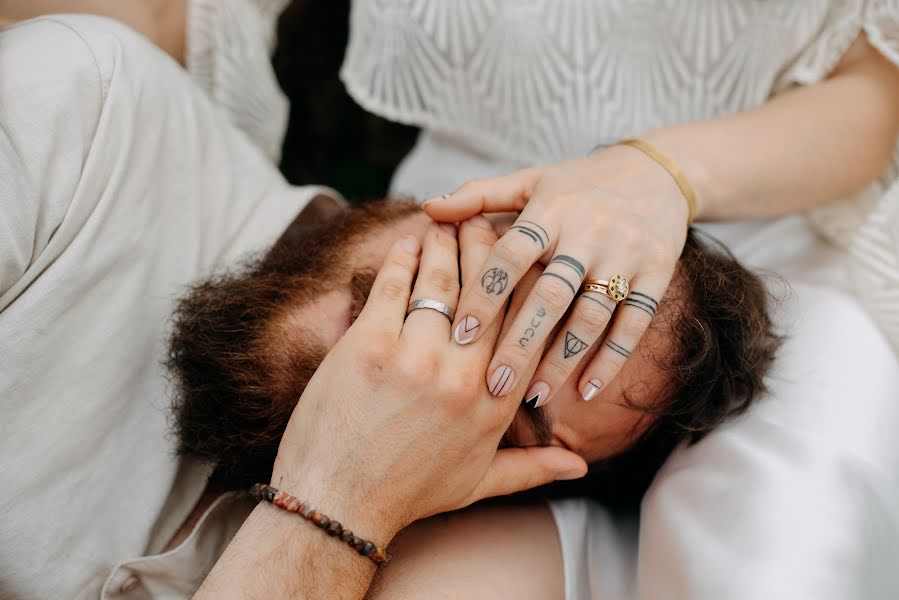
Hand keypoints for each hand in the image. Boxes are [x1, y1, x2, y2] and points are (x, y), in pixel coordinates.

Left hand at [271, 220, 586, 544]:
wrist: (336, 504)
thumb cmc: (407, 493)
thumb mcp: (477, 484)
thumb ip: (531, 468)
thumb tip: (581, 466)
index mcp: (495, 405)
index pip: (525, 325)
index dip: (526, 282)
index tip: (525, 256)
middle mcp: (464, 376)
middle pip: (488, 293)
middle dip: (487, 248)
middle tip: (484, 219)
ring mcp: (416, 358)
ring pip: (440, 280)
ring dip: (444, 243)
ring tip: (445, 221)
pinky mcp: (369, 346)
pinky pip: (392, 285)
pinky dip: (401, 257)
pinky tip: (407, 239)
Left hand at [422, 144, 689, 406]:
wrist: (657, 171)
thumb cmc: (577, 183)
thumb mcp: (530, 181)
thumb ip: (479, 196)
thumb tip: (428, 208)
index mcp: (551, 210)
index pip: (512, 255)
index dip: (485, 294)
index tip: (460, 333)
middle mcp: (589, 232)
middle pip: (551, 295)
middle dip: (521, 343)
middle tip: (492, 384)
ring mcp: (626, 255)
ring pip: (592, 316)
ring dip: (563, 360)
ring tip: (534, 397)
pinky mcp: (657, 274)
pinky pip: (634, 324)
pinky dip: (612, 360)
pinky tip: (586, 391)